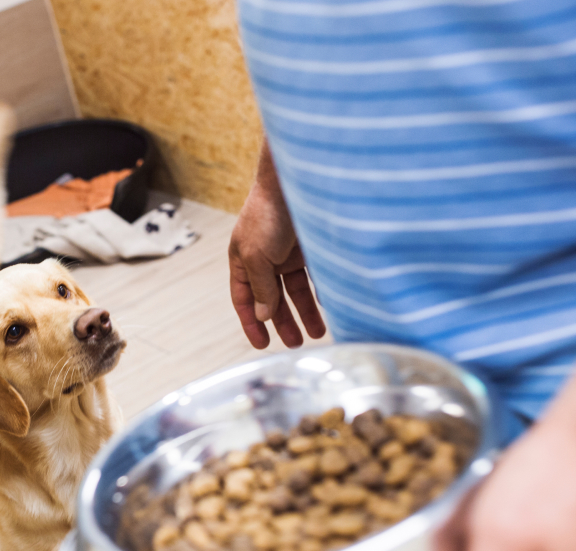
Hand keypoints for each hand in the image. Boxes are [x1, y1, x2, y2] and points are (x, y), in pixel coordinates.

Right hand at [229, 149, 324, 348]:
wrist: (295, 180)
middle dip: (283, 322)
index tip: (262, 344)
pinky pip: (317, 277)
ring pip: (297, 291)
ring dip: (306, 312)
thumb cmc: (267, 213)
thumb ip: (261, 287)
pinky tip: (332, 308)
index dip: (251, 321)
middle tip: (295, 343)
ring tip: (318, 333)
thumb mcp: (256, 255)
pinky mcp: (311, 247)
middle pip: (272, 298)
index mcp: (243, 260)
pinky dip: (323, 293)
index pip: (244, 298)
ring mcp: (288, 253)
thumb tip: (262, 314)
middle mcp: (265, 258)